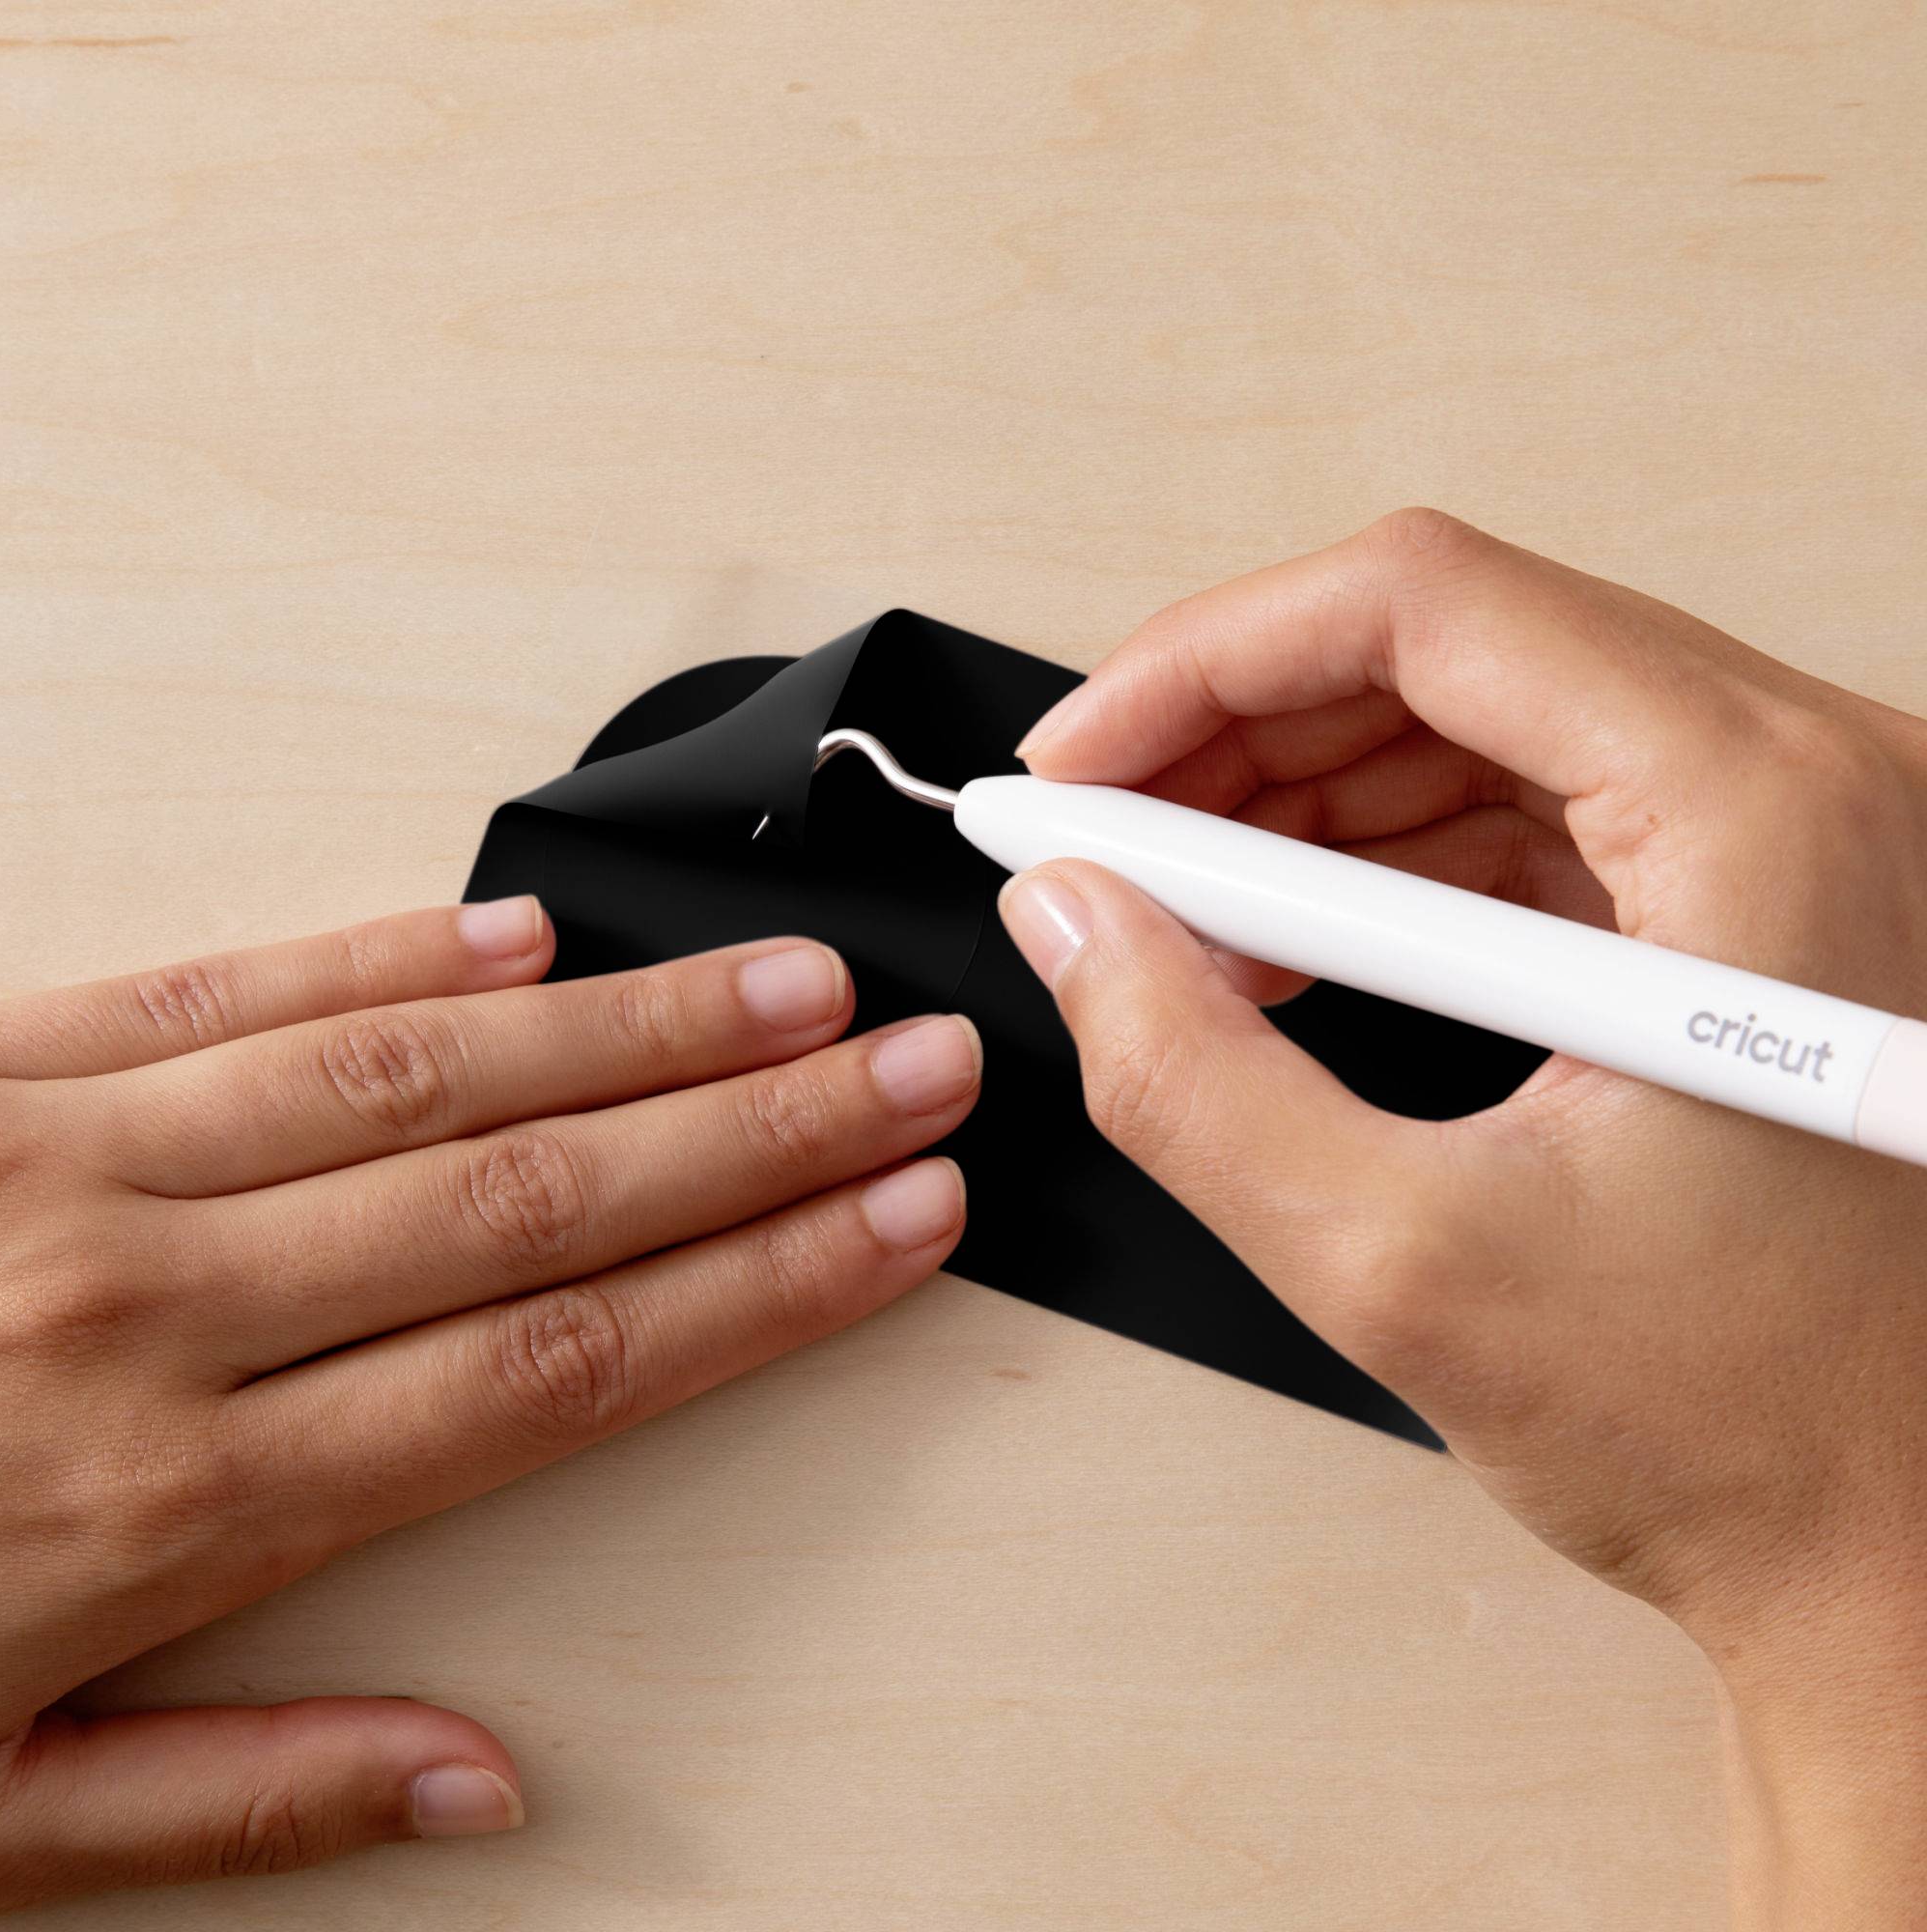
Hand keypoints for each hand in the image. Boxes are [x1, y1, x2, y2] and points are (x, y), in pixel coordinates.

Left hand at [0, 899, 976, 1906]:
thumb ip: (252, 1798)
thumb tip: (497, 1778)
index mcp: (173, 1509)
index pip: (557, 1366)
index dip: (761, 1286)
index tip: (899, 1222)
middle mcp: (149, 1311)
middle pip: (532, 1194)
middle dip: (760, 1128)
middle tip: (912, 1064)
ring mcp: (59, 1163)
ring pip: (411, 1073)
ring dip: (626, 1026)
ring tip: (784, 986)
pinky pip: (222, 993)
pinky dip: (387, 957)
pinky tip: (520, 937)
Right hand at [999, 510, 1926, 1928]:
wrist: (1911, 1564)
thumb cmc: (1758, 1436)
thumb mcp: (1406, 1269)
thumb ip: (1190, 1080)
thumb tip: (1074, 924)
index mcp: (1765, 820)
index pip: (1426, 607)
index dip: (1208, 661)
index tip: (1083, 757)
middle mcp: (1813, 784)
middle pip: (1450, 645)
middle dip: (1235, 730)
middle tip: (1099, 829)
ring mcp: (1799, 837)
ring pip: (1481, 719)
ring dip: (1300, 794)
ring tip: (1173, 904)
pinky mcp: (1760, 902)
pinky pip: (1535, 809)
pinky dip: (1389, 856)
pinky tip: (1289, 941)